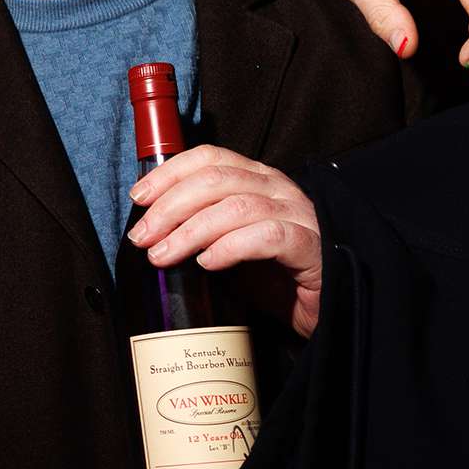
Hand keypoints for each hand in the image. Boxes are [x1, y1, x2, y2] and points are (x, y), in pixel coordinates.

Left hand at [128, 144, 321, 339]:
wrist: (330, 311)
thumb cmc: (275, 279)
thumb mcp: (227, 250)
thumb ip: (198, 233)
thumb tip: (150, 234)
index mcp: (257, 180)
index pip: (209, 157)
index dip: (169, 173)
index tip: (138, 197)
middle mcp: (278, 189)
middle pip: (215, 180)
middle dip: (170, 206)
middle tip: (142, 237)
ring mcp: (299, 215)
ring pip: (237, 206)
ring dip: (190, 231)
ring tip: (163, 255)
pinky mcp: (312, 247)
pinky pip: (268, 236)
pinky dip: (231, 247)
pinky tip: (208, 263)